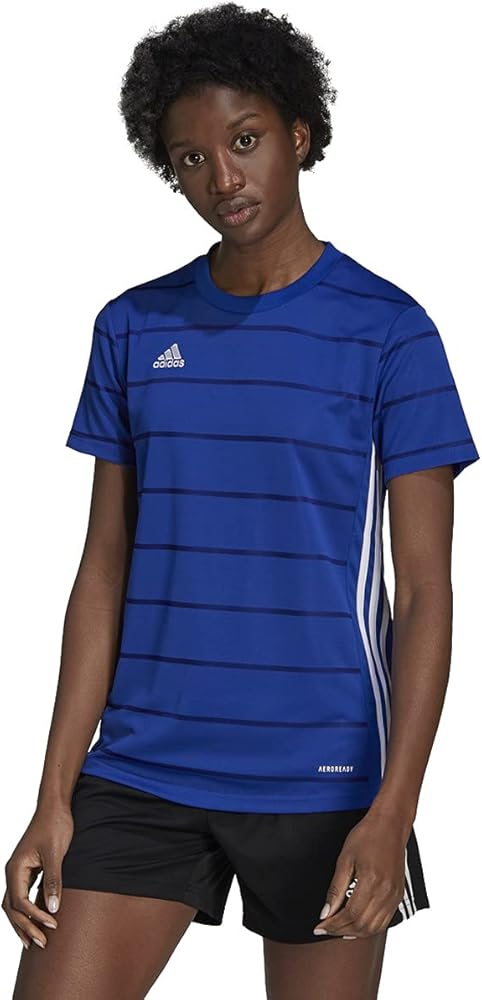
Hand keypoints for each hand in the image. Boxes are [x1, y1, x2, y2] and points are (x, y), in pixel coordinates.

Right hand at [2, 803, 73, 949]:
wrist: (55, 807)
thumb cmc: (55, 826)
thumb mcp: (56, 853)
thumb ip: (53, 881)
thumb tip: (53, 909)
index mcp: (16, 868)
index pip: (18, 901)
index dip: (34, 917)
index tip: (51, 925)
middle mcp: (13, 872)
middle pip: (12, 908)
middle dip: (25, 927)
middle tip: (41, 944)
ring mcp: (19, 871)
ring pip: (14, 904)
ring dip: (23, 923)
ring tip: (34, 941)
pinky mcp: (28, 870)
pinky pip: (22, 895)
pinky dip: (28, 911)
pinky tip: (37, 920)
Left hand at [312, 809, 408, 938]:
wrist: (390, 824)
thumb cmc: (367, 836)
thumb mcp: (345, 859)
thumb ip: (336, 889)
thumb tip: (325, 912)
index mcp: (371, 882)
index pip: (350, 914)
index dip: (332, 924)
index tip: (318, 926)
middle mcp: (386, 892)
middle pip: (361, 925)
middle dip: (340, 930)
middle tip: (324, 929)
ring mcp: (394, 895)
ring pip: (374, 927)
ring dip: (354, 932)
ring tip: (338, 929)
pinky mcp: (398, 895)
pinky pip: (384, 921)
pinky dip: (369, 928)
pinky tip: (356, 924)